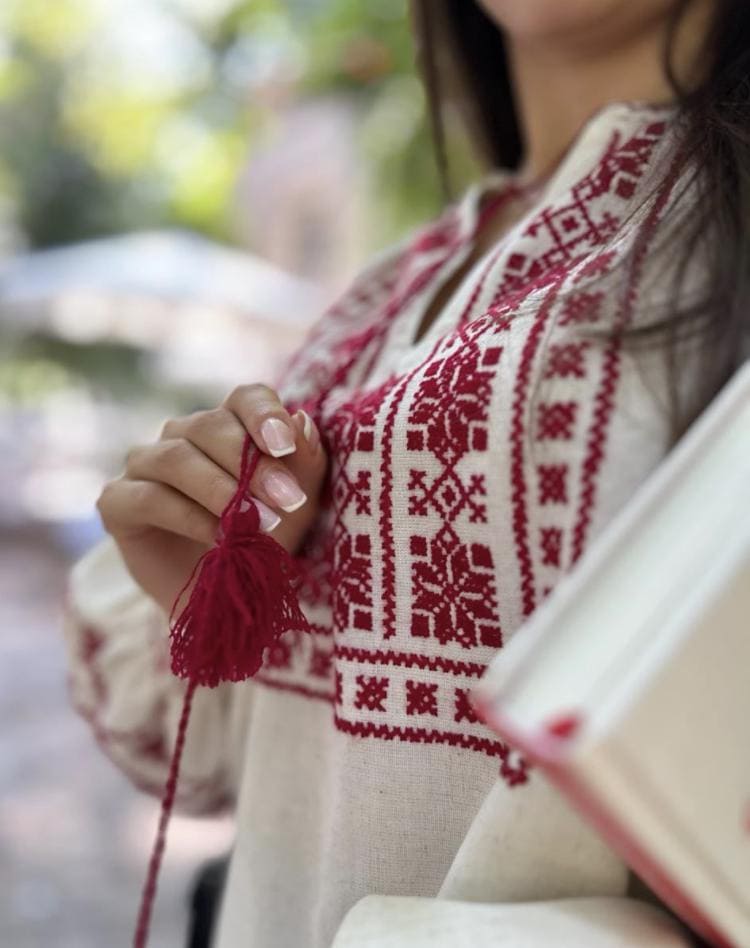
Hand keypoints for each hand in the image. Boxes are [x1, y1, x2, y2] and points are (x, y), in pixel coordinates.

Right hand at [96, 384, 326, 617]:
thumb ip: (305, 463)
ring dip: (221, 491)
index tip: (285, 445)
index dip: (264, 414)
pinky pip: (150, 498)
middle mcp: (181, 435)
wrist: (224, 597)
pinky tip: (220, 539)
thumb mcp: (298, 505)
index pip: (245, 398)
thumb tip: (302, 421)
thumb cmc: (263, 538)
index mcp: (228, 424)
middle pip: (210, 425)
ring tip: (257, 524)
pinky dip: (189, 518)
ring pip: (176, 458)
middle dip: (251, 464)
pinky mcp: (117, 501)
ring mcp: (144, 465)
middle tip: (287, 500)